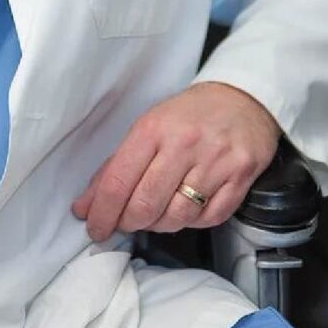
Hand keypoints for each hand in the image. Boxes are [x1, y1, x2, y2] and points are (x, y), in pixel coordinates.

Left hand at [71, 82, 279, 239]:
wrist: (241, 100)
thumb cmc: (188, 116)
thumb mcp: (147, 128)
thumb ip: (116, 167)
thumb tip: (87, 205)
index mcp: (153, 129)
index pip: (118, 182)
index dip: (102, 213)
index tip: (94, 228)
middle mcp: (184, 144)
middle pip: (146, 205)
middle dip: (129, 222)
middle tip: (125, 222)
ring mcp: (215, 162)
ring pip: (176, 217)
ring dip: (159, 224)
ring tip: (155, 213)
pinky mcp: (240, 178)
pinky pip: (207, 219)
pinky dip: (192, 221)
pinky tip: (186, 207)